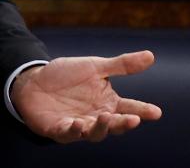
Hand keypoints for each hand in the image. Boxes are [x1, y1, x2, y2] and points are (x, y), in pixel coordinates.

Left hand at [10, 51, 161, 142]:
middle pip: (114, 125)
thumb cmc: (67, 76)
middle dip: (124, 123)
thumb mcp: (94, 67)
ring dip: (101, 127)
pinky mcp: (59, 129)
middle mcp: (96, 117)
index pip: (129, 108)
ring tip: (105, 117)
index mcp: (107, 102)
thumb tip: (151, 56)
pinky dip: (73, 130)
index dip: (142, 111)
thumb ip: (121, 65)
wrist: (34, 81)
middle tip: (133, 119)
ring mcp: (78, 125)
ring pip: (94, 133)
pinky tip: (78, 123)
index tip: (156, 112)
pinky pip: (68, 133)